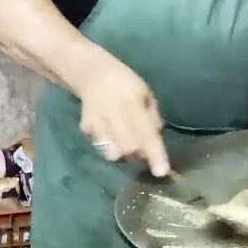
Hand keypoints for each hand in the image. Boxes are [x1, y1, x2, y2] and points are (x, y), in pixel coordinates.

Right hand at [73, 53, 169, 176]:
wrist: (93, 75)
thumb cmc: (127, 85)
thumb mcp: (147, 96)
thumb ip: (152, 120)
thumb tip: (154, 145)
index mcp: (132, 104)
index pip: (146, 135)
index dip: (155, 155)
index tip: (162, 172)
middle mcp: (113, 115)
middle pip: (128, 148)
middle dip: (139, 155)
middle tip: (143, 147)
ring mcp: (96, 123)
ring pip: (112, 153)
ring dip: (124, 153)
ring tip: (126, 139)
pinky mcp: (85, 129)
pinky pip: (102, 147)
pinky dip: (110, 145)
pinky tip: (111, 131)